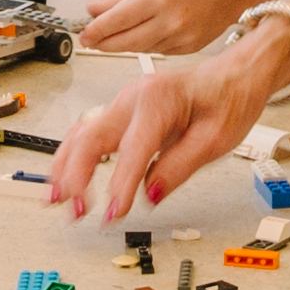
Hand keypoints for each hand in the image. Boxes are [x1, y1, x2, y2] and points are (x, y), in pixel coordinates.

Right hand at [40, 11, 289, 228]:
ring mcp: (123, 102)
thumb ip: (179, 167)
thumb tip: (149, 194)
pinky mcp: (121, 112)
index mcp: (159, 100)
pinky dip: (73, 157)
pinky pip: (88, 132)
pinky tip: (65, 178)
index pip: (133, 148)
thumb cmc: (228, 100)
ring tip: (57, 199)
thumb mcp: (215, 139)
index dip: (120, 184)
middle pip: (92, 136)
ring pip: (81, 133)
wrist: (233, 75)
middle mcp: (134, 97)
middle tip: (77, 210)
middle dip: (77, 175)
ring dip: (66, 167)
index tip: (115, 213)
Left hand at [70, 0, 289, 62]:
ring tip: (109, 36)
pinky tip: (141, 34)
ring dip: (121, 44)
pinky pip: (158, 50)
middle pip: (125, 41)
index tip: (82, 33)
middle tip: (89, 39)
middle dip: (103, 42)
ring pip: (140, 48)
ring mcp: (182, 38)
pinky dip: (145, 44)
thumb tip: (95, 9)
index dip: (96, 30)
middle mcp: (171, 21)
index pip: (118, 20)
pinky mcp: (190, 48)